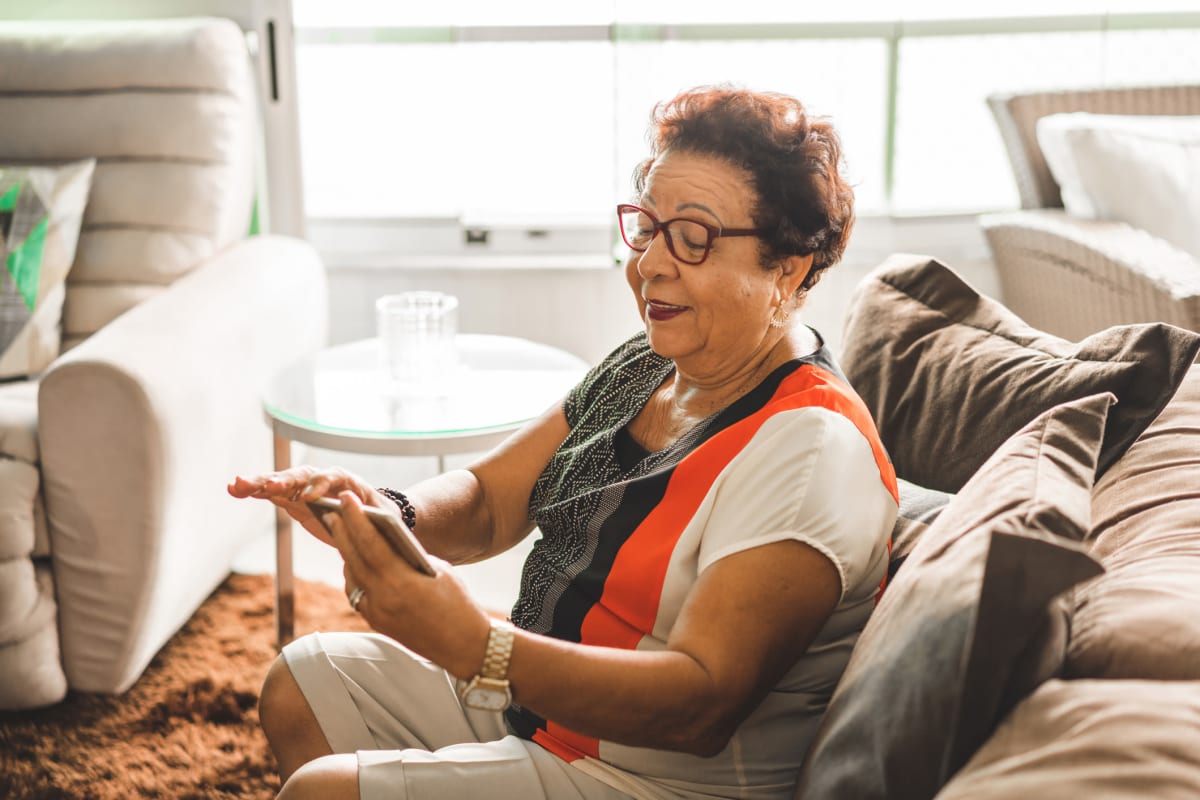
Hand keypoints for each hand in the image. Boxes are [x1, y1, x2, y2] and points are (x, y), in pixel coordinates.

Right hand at [226, 466, 393, 547]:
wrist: (369, 517)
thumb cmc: (378, 518)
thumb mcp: (382, 519)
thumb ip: (370, 517)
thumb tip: (362, 514)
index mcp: (347, 481)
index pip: (333, 477)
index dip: (321, 485)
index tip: (309, 497)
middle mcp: (323, 480)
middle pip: (302, 475)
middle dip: (284, 480)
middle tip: (268, 486)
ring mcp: (305, 488)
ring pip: (281, 481)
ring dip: (260, 482)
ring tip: (237, 485)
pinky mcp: (293, 499)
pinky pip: (272, 492)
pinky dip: (255, 491)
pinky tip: (235, 490)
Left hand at [330, 491, 490, 678]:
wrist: (465, 646)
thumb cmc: (459, 603)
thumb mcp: (438, 570)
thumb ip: (409, 556)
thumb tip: (386, 542)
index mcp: (402, 582)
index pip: (370, 544)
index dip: (356, 519)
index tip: (345, 499)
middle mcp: (383, 599)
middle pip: (354, 558)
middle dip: (342, 531)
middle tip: (332, 510)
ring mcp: (377, 614)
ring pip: (352, 576)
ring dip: (346, 552)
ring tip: (342, 531)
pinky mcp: (376, 623)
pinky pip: (357, 593)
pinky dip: (355, 574)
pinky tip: (355, 561)